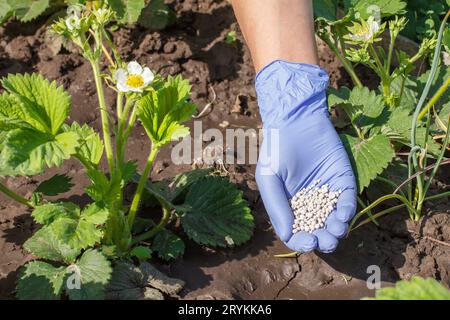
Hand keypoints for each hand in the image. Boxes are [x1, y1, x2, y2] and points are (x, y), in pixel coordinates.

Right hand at [255, 60, 356, 252]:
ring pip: (336, 220)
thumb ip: (276, 207)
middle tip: (326, 241)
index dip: (302, 242)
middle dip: (324, 240)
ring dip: (338, 230)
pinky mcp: (344, 181)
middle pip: (319, 231)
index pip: (298, 232)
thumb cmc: (276, 150)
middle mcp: (311, 204)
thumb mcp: (269, 179)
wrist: (294, 123)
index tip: (308, 243)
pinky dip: (348, 210)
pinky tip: (343, 214)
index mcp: (290, 207)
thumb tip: (287, 235)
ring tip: (336, 230)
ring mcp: (329, 194)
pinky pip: (349, 201)